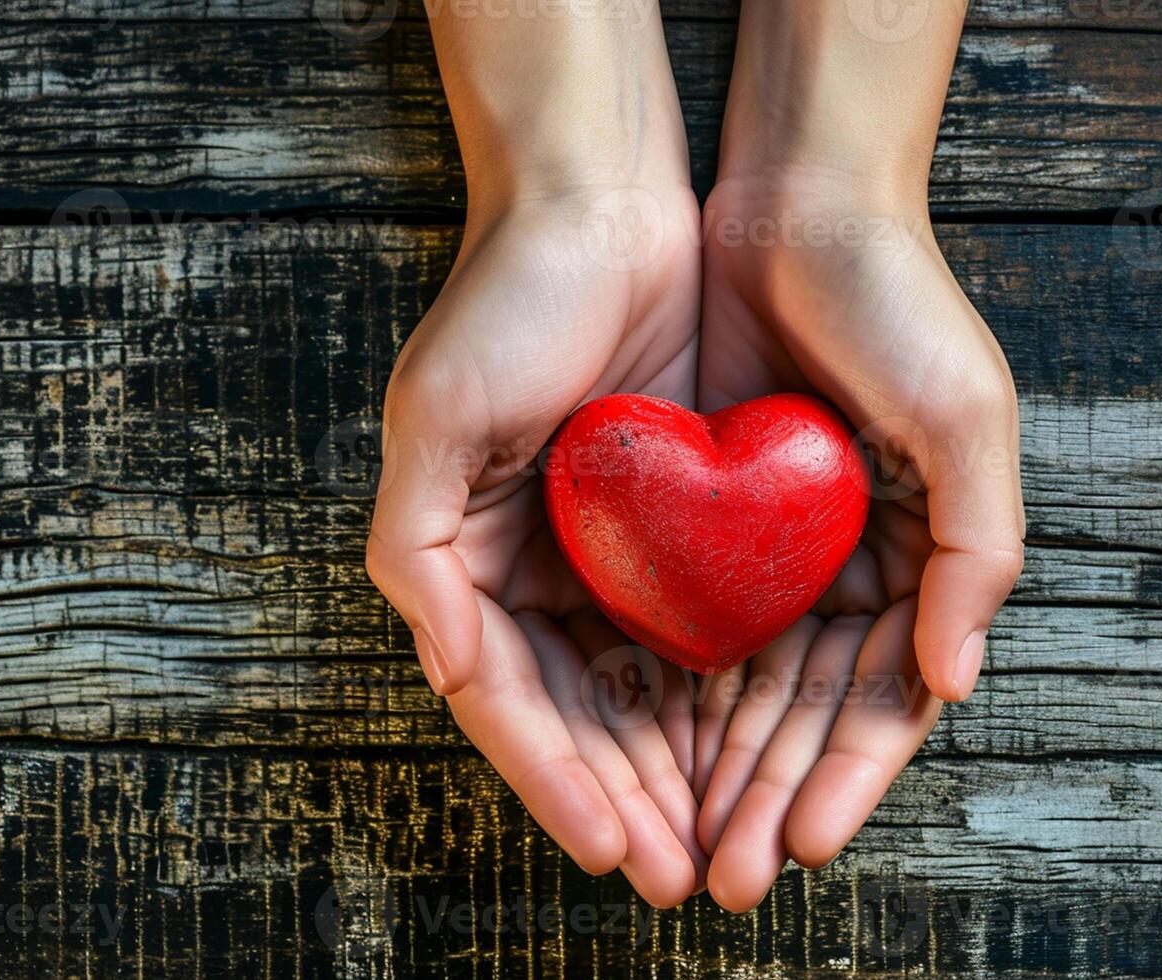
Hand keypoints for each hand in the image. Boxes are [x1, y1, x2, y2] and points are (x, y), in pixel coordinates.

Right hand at [367, 185, 709, 905]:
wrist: (604, 204)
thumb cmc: (509, 300)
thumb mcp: (435, 418)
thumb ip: (415, 552)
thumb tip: (446, 669)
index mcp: (467, 562)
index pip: (510, 702)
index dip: (558, 780)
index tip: (617, 849)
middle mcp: (533, 569)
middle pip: (579, 715)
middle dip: (629, 798)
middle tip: (686, 877)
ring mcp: (602, 552)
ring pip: (639, 690)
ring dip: (676, 768)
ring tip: (723, 841)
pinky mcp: (669, 524)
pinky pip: (691, 630)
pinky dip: (713, 694)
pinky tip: (746, 745)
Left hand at [691, 175, 1024, 910]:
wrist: (797, 204)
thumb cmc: (897, 303)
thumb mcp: (964, 419)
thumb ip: (978, 555)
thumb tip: (953, 683)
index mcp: (919, 560)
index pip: (884, 700)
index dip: (847, 777)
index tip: (802, 844)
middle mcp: (847, 567)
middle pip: (805, 712)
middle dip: (768, 796)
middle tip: (726, 877)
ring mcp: (775, 547)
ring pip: (741, 686)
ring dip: (714, 768)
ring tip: (682, 844)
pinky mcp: (705, 516)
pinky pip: (685, 621)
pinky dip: (669, 689)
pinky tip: (643, 746)